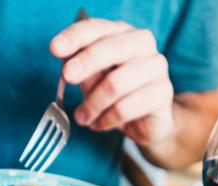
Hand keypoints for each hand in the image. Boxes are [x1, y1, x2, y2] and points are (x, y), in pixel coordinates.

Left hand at [50, 18, 174, 146]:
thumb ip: (80, 67)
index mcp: (122, 33)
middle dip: (86, 62)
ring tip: (82, 117)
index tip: (54, 49)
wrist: (147, 122)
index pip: (97, 28)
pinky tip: (99, 124)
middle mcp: (142, 44)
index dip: (75, 37)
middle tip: (67, 77)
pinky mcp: (163, 92)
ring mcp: (156, 67)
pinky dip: (106, 119)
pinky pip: (126, 108)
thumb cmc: (116, 94)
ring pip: (116, 83)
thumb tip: (65, 61)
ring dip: (93, 104)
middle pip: (111, 48)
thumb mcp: (92, 78)